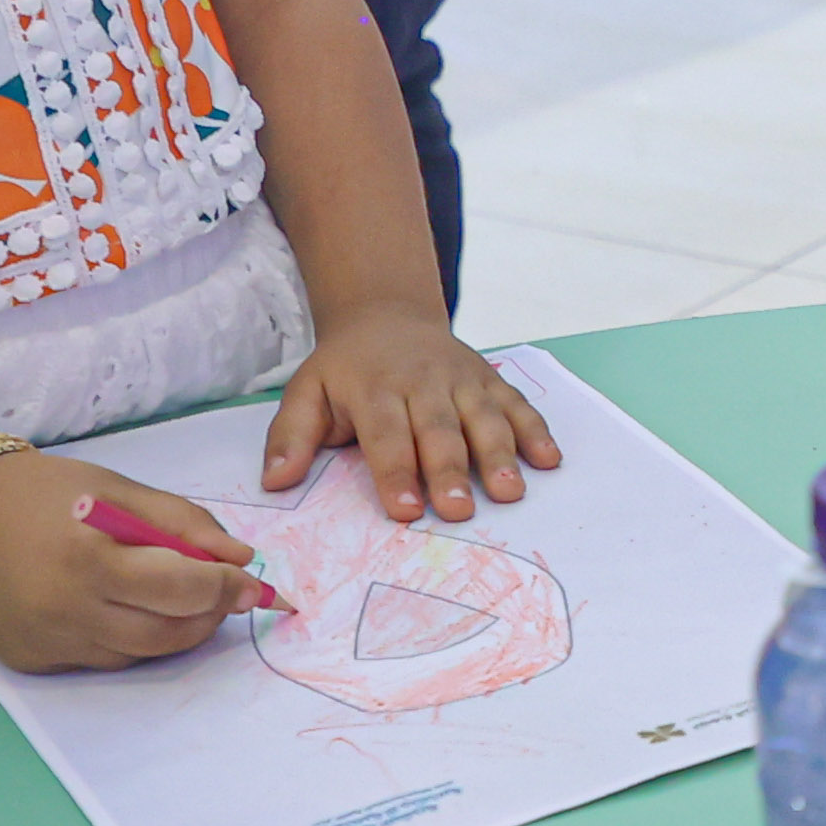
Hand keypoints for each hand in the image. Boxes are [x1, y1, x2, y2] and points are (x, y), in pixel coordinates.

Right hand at [0, 446, 279, 671]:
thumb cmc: (49, 494)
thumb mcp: (120, 490)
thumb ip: (184, 523)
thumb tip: (241, 559)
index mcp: (90, 558)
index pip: (180, 589)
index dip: (224, 588)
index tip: (250, 582)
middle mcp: (65, 610)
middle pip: (164, 634)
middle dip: (207, 616)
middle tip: (225, 595)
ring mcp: (46, 642)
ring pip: (136, 655)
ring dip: (173, 632)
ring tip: (183, 602)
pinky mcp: (30, 662)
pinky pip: (100, 661)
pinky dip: (128, 642)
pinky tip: (128, 612)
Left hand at [264, 305, 562, 523]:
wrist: (388, 314)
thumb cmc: (346, 370)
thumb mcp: (306, 392)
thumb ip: (290, 437)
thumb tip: (276, 481)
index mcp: (374, 389)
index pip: (386, 434)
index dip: (396, 472)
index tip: (405, 510)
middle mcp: (423, 382)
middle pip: (439, 429)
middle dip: (450, 469)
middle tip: (458, 510)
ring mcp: (462, 379)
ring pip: (484, 417)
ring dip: (499, 454)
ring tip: (509, 492)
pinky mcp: (490, 380)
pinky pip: (516, 404)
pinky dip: (536, 430)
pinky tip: (549, 459)